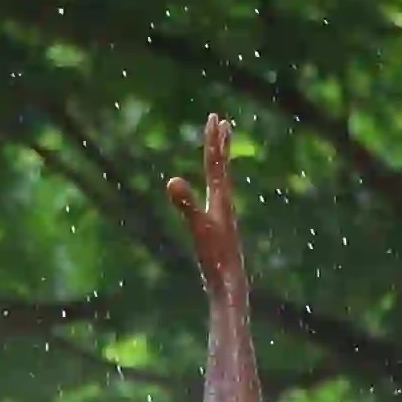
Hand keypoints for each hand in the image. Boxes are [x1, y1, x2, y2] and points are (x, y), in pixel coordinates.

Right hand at [164, 116, 242, 293]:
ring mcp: (224, 215)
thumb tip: (171, 180)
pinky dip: (216, 185)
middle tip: (223, 121)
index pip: (215, 163)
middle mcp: (225, 204)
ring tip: (221, 149)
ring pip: (222, 181)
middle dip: (221, 144)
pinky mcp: (220, 227)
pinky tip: (215, 190)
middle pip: (223, 167)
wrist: (230, 284)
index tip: (214, 117)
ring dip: (221, 162)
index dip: (213, 140)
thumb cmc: (215, 258)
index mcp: (221, 199)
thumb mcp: (197, 228)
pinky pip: (218, 197)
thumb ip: (186, 204)